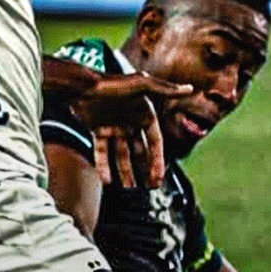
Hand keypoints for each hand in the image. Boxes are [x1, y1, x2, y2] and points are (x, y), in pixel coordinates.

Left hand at [68, 72, 191, 188]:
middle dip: (144, 170)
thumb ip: (165, 89)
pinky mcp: (97, 129)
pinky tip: (107, 180)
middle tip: (147, 188)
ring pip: (121, 155)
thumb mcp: (141, 85)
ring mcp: (113, 126)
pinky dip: (103, 165)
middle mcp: (130, 121)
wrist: (80, 85)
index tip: (158, 178)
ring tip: (129, 189)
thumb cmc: (112, 82)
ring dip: (125, 172)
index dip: (157, 161)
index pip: (155, 142)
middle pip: (139, 151)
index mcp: (144, 113)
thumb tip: (190, 88)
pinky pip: (102, 152)